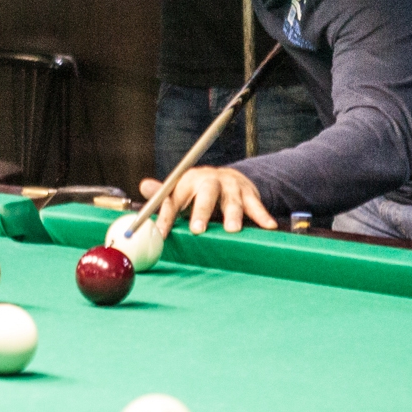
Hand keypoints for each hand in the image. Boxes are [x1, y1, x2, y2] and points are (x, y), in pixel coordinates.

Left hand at [139, 168, 277, 236]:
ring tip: (232, 229)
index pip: (175, 198)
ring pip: (233, 200)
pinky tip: (268, 226)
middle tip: (198, 229)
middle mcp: (211, 181)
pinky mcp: (249, 194)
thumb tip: (143, 187)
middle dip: (202, 211)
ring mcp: (232, 187)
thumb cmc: (198, 191)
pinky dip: (262, 216)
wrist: (228, 178)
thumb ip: (162, 194)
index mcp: (189, 181)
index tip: (161, 233)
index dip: (166, 216)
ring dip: (232, 215)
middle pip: (206, 193)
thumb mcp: (179, 190)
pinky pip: (256, 206)